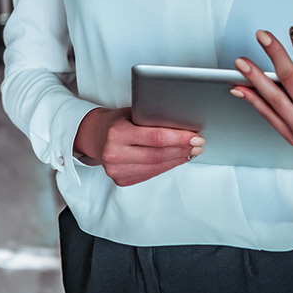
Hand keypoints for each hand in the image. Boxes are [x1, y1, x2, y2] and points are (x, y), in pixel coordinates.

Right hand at [73, 107, 204, 186]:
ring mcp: (116, 170)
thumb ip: (150, 119)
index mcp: (116, 133)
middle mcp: (114, 153)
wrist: (93, 136)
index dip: (179, 139)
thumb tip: (183, 126)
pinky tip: (176, 159)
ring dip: (177, 160)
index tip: (196, 137)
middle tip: (198, 145)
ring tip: (191, 152)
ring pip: (156, 167)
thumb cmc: (115, 121)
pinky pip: (150, 174)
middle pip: (158, 155)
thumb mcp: (130, 113)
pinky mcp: (120, 180)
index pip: (155, 138)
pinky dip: (166, 166)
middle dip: (182, 150)